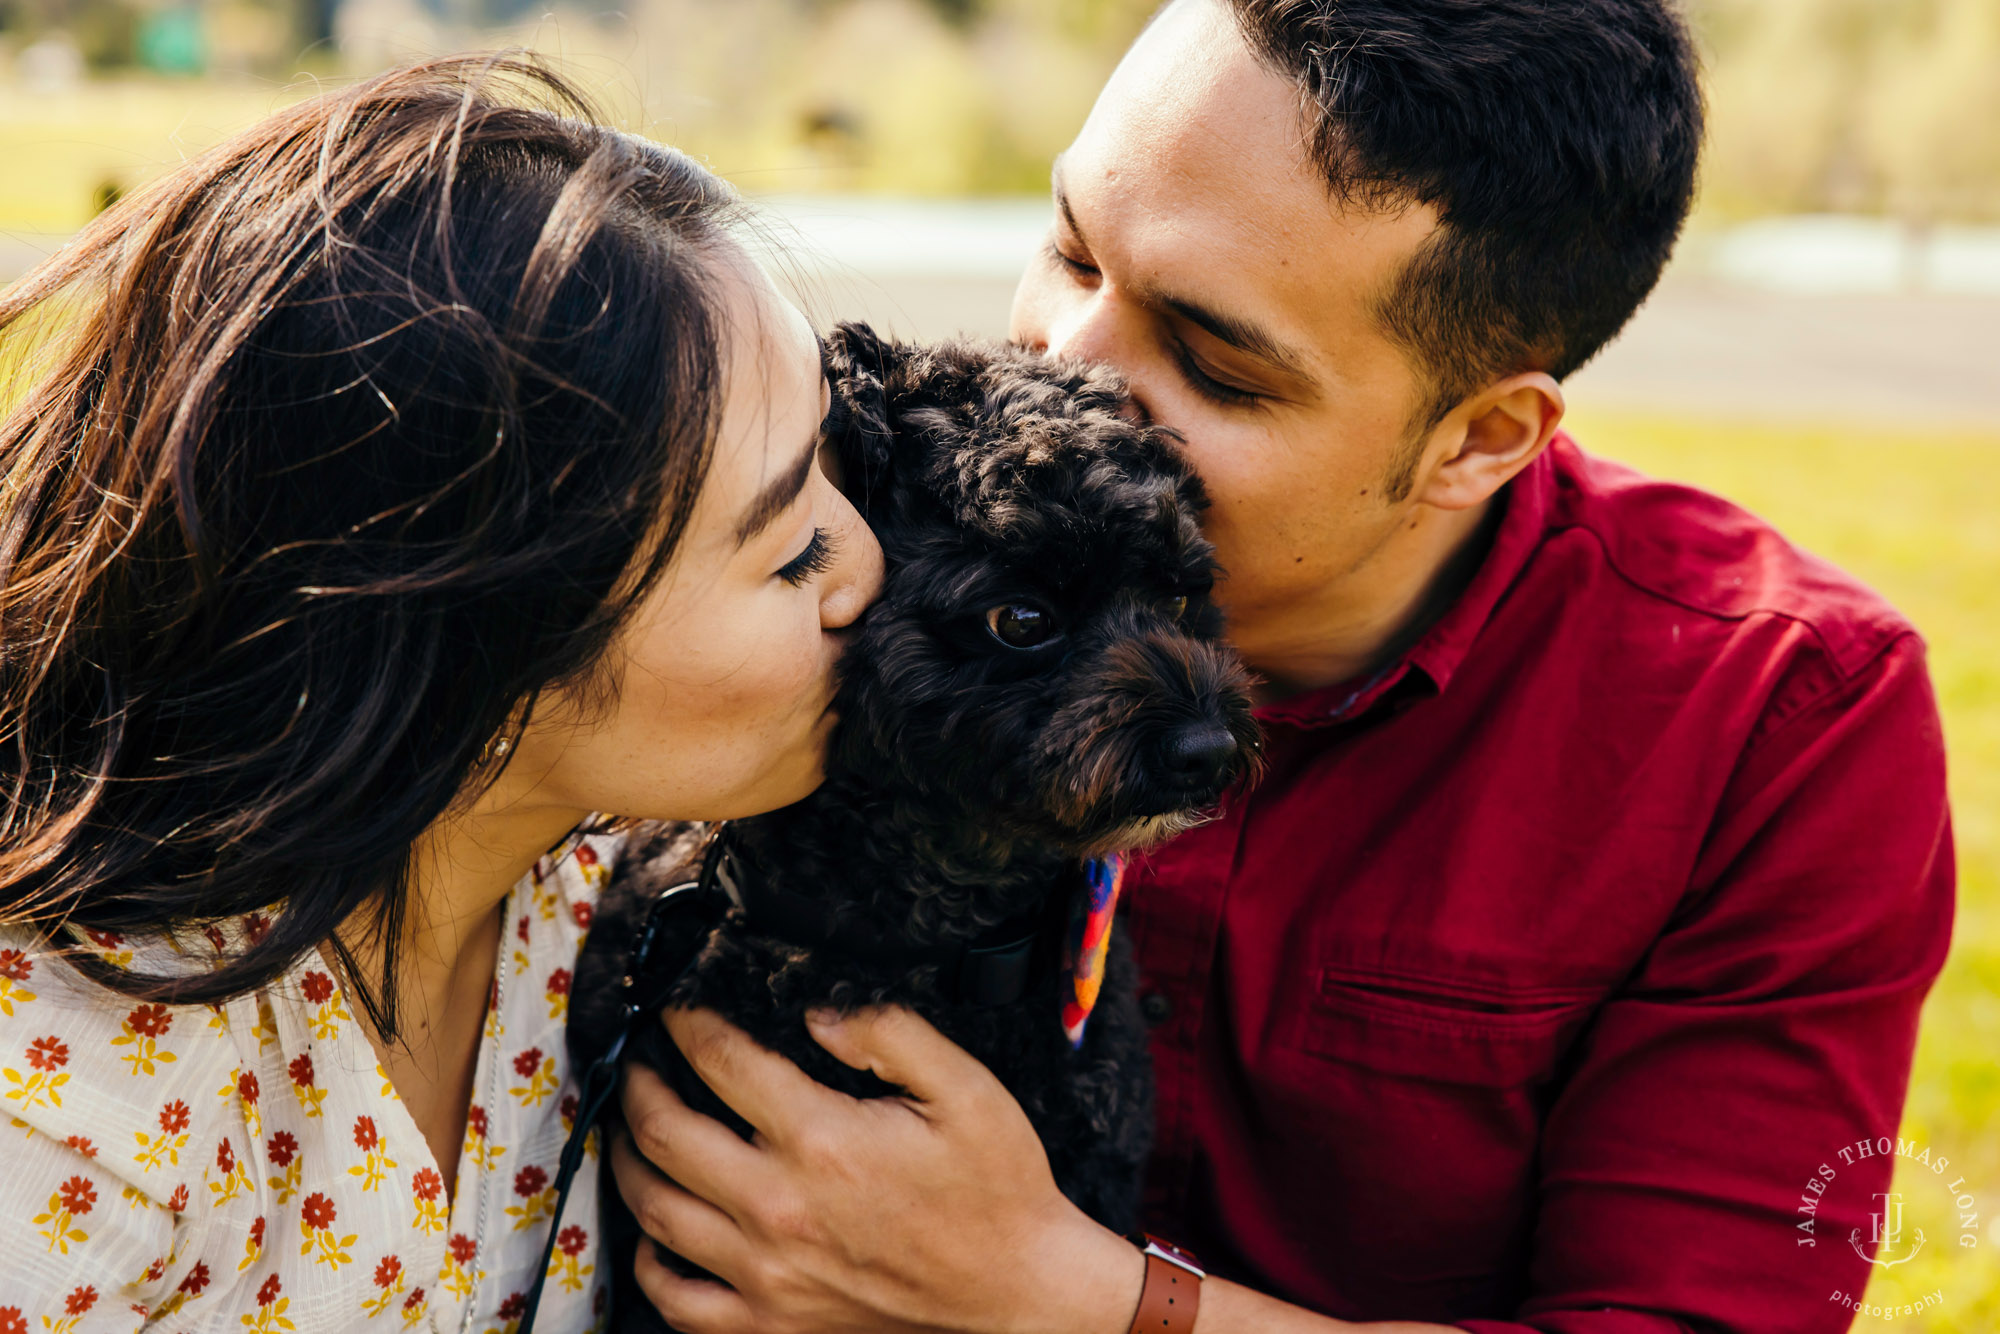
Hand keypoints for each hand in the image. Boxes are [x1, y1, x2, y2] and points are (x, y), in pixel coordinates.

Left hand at [610, 1004, 1145, 1333]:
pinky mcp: (772, 1325)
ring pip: (655, 1210)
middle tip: (636, 1056)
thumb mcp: (965, 1090)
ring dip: (627, 1159)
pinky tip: (655, 1230)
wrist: (1018, 1292)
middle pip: (665, 1133)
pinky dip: (650, 1261)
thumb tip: (814, 1012)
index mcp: (823, 1141)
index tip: (675, 1005)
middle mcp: (780, 1209)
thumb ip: (890, 1034)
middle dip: (639, 1082)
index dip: (686, 1022)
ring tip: (628, 1126)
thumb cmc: (997, 1189)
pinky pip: (677, 1299)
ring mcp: (768, 1275)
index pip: (722, 1062)